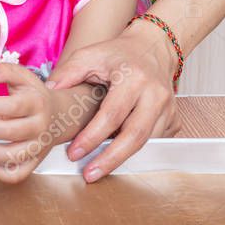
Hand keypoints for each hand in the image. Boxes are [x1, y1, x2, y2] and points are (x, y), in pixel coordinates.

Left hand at [0, 64, 59, 183]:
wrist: (61, 116)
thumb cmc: (36, 96)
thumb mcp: (24, 78)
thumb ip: (5, 71)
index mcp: (37, 104)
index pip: (13, 107)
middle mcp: (39, 128)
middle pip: (10, 132)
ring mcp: (38, 147)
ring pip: (12, 157)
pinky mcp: (34, 161)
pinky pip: (17, 175)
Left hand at [46, 19, 179, 182]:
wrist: (153, 49)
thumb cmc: (118, 54)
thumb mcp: (90, 54)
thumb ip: (68, 71)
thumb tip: (50, 90)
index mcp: (134, 78)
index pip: (112, 114)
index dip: (92, 136)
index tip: (73, 152)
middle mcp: (155, 95)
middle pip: (135, 136)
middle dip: (111, 159)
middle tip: (89, 174)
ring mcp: (169, 108)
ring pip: (146, 142)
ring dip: (122, 158)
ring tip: (97, 169)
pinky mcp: (174, 118)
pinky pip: (154, 141)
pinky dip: (134, 150)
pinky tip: (116, 155)